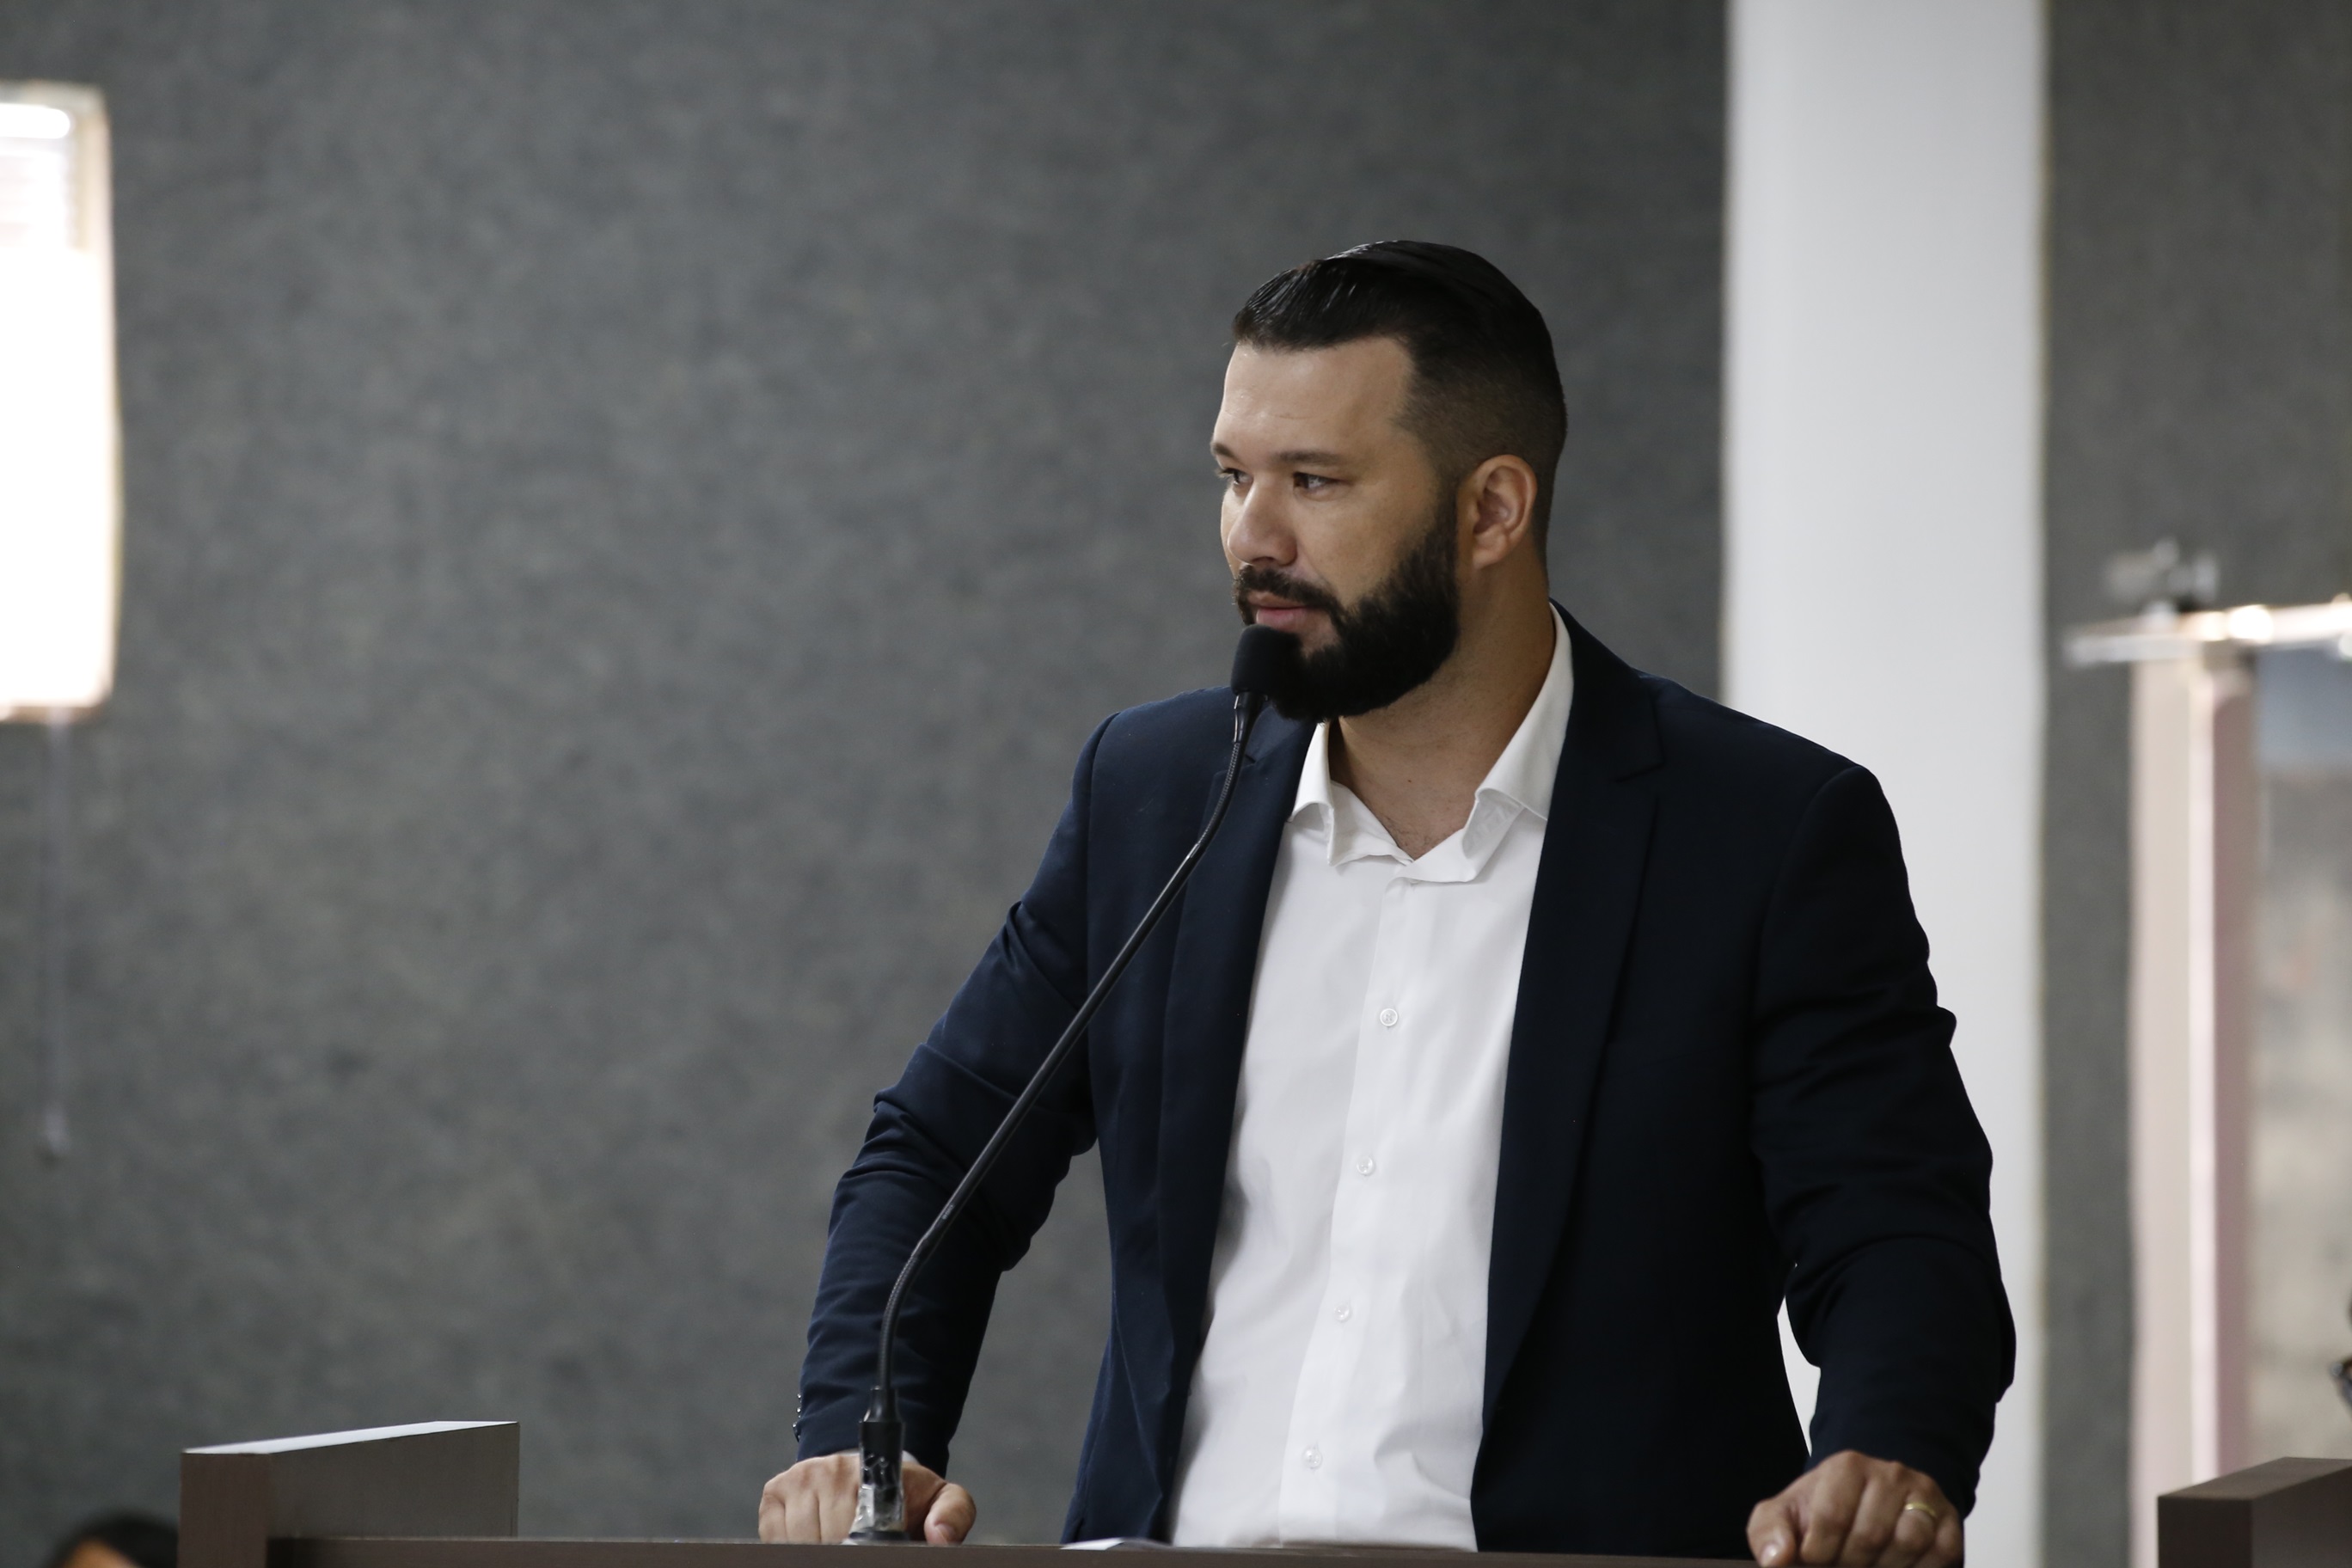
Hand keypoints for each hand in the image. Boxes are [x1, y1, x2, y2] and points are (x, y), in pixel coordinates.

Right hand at [758, 1452, 975, 1543]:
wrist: (870, 1470)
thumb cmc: (905, 1494)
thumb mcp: (942, 1499)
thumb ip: (953, 1514)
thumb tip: (940, 1536)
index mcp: (873, 1472)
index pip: (860, 1527)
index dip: (863, 1545)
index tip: (869, 1548)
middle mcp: (831, 1469)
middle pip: (826, 1538)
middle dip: (842, 1550)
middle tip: (857, 1546)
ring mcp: (800, 1478)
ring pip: (798, 1541)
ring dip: (817, 1549)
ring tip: (839, 1541)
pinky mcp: (775, 1491)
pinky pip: (774, 1537)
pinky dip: (790, 1546)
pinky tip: (814, 1538)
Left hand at [1747, 1450, 1961, 1566]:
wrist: (1866, 1503)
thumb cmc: (1821, 1513)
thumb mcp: (1785, 1516)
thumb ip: (1769, 1533)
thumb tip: (1776, 1561)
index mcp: (1845, 1467)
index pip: (1832, 1517)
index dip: (1819, 1553)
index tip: (1814, 1560)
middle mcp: (1889, 1474)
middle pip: (1870, 1535)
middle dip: (1849, 1564)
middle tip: (1841, 1567)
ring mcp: (1923, 1496)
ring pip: (1908, 1542)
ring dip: (1883, 1567)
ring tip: (1866, 1567)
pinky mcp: (1949, 1523)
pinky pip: (1939, 1554)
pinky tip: (1894, 1567)